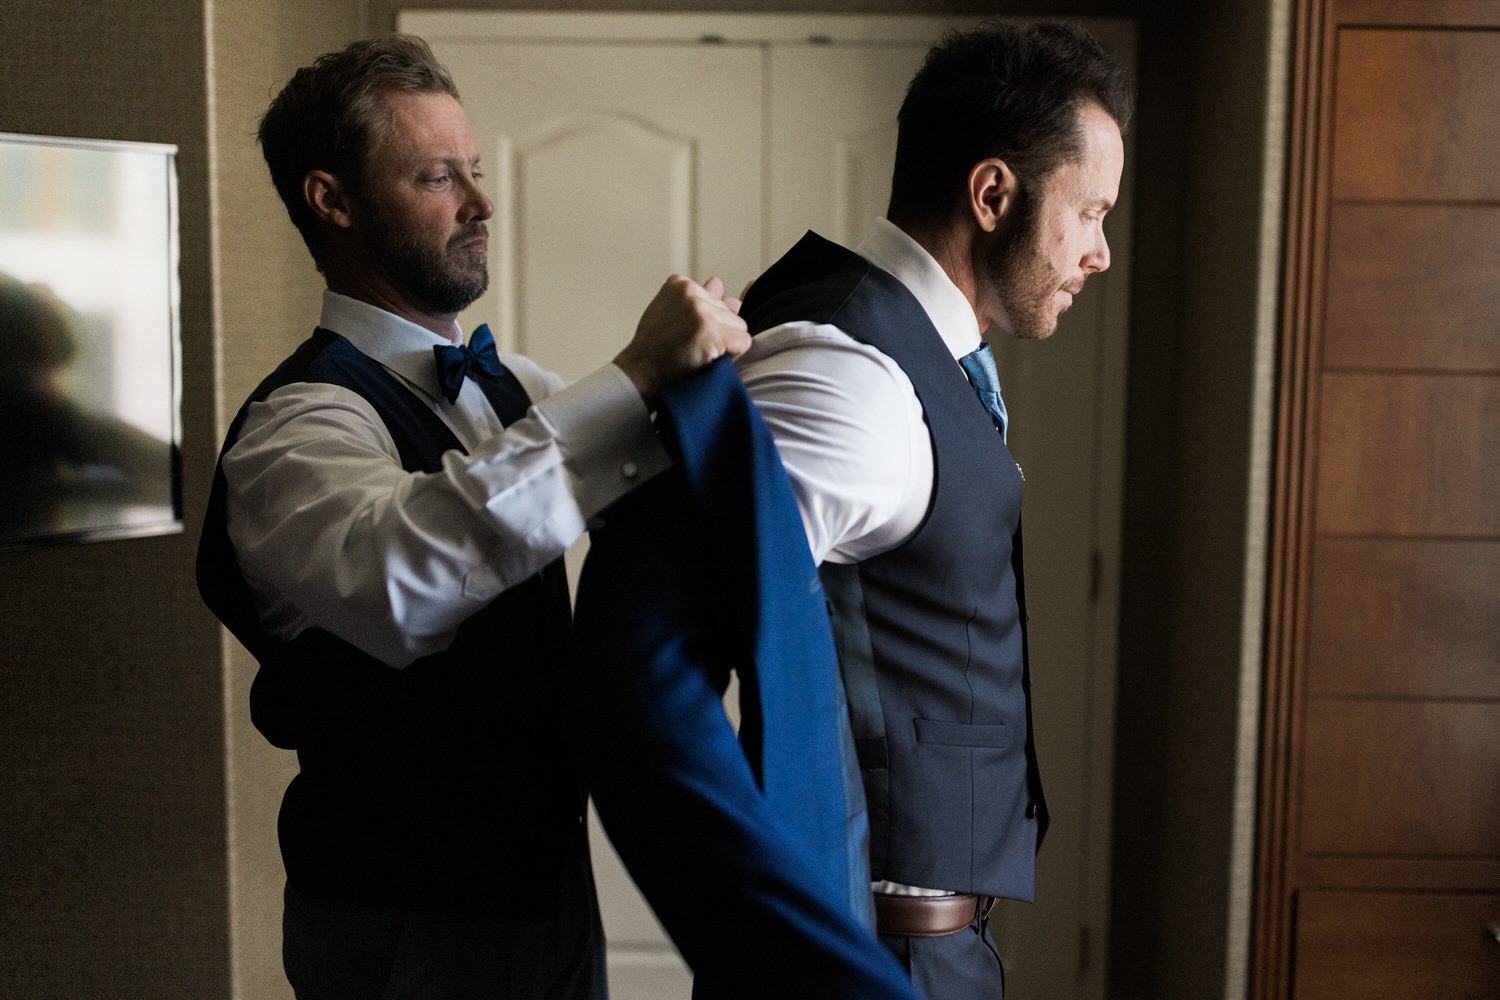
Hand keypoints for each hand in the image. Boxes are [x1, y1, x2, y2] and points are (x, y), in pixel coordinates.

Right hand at [613, 275, 750, 406]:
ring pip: (739, 328)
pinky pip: (743, 343)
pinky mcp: (712, 330)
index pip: (716, 302)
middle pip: (730, 313)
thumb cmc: (654, 351)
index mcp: (679, 283)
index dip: (707, 325)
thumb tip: (718, 282)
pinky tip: (706, 359)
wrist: (639, 376)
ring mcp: (701, 310)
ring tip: (696, 353)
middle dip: (718, 333)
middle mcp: (690, 291)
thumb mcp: (669, 313)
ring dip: (724, 345)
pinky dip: (731, 357)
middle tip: (689, 347)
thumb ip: (696, 299)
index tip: (684, 335)